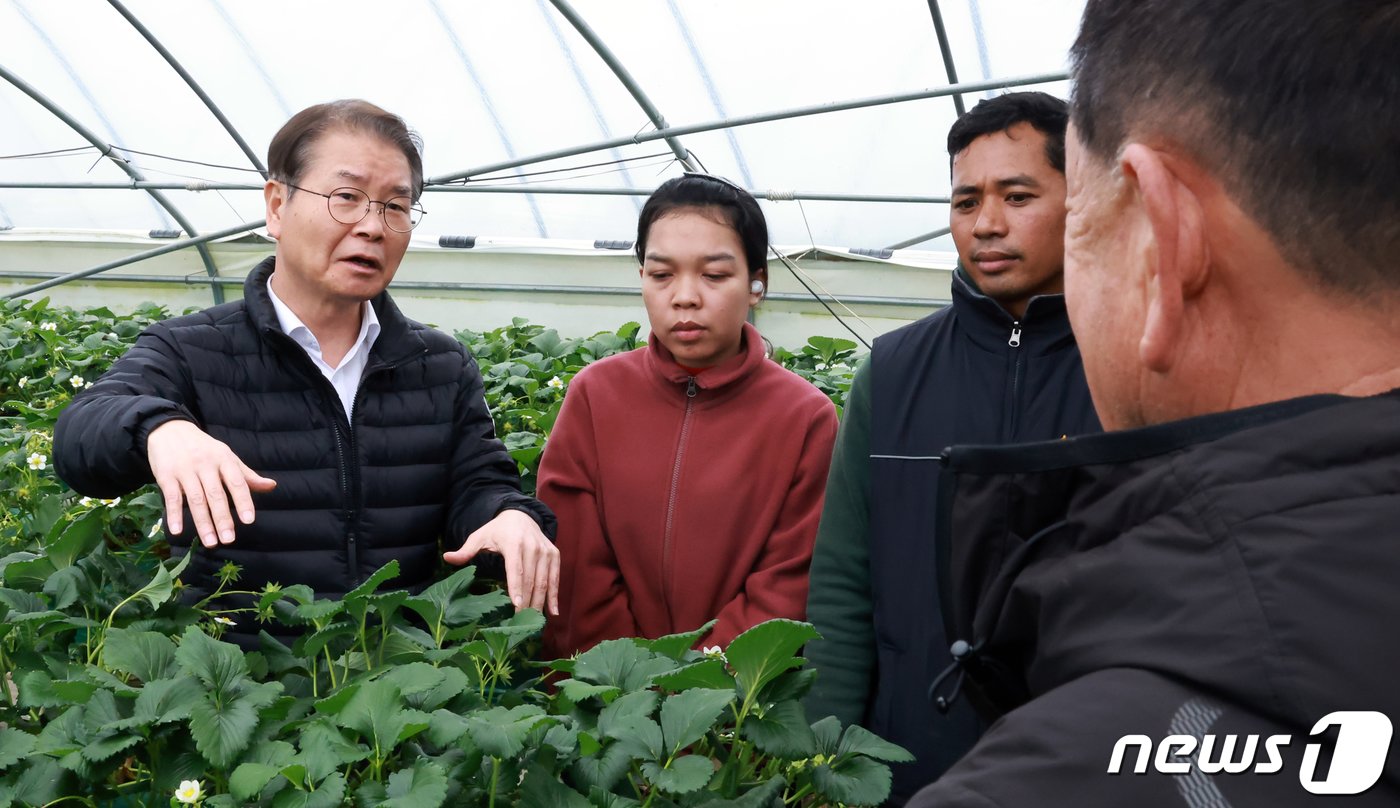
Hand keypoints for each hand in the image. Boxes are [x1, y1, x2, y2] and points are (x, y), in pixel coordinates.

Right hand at [146, 420, 276, 547]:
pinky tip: (177, 531)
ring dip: (202, 522)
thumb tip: (272, 486)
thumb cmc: (204, 448)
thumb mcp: (227, 456)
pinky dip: (174, 515)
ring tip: (211, 542)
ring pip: (195, 499)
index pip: (237, 482)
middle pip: (216, 495)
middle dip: (223, 518)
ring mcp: (185, 470)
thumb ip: (247, 475)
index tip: (249, 521)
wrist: (170, 429)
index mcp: (224, 460)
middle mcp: (205, 464)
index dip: (244, 501)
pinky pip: (171, 497)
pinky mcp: (166, 475)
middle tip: (229, 539)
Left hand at [443, 509, 558, 613]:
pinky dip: (555, 595)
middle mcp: (532, 546)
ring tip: (534, 621)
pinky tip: (553, 612)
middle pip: (531, 579)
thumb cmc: (497, 530)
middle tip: (522, 622)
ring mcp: (545, 550)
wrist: (521, 514)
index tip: (516, 606)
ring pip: (544, 581)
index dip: (517, 587)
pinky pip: (556, 577)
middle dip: (527, 602)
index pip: (516, 569)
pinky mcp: (554, 554)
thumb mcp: (479, 537)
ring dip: (540, 603)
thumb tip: (446, 558)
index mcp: (513, 543)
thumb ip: (465, 550)